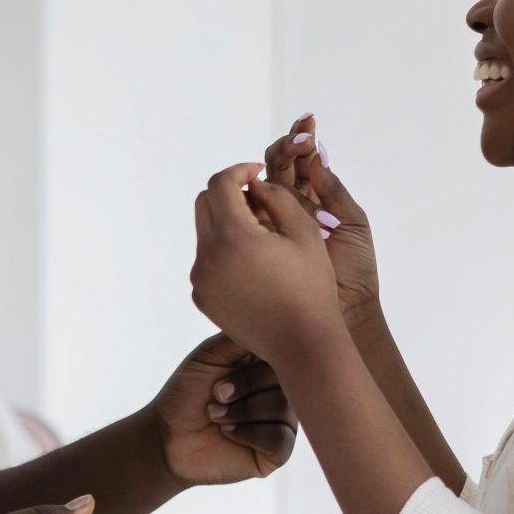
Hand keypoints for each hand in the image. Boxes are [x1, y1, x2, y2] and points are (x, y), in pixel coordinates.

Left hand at [152, 334, 297, 485]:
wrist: (166, 437)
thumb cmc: (187, 394)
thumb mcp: (212, 354)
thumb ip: (243, 336)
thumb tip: (274, 319)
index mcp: (270, 365)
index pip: (287, 350)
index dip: (260, 355)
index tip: (228, 363)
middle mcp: (283, 391)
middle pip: (288, 378)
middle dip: (245, 384)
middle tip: (216, 393)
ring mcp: (283, 421)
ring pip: (283, 408)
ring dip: (242, 410)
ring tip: (216, 414)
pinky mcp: (278, 452)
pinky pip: (279, 438)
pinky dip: (249, 433)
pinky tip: (227, 433)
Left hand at [190, 162, 345, 364]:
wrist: (303, 343)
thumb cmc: (312, 286)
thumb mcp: (304, 231)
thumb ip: (276, 196)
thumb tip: (254, 184)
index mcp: (232, 236)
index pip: (220, 183)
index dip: (239, 170)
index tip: (257, 172)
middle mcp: (207, 256)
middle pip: (204, 204)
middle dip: (228, 194)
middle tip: (258, 201)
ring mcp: (201, 279)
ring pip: (205, 233)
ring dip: (227, 224)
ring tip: (261, 237)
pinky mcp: (202, 297)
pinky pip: (207, 262)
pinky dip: (224, 252)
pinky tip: (254, 265)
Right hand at [264, 114, 378, 329]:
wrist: (348, 311)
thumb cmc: (356, 271)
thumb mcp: (353, 224)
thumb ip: (334, 190)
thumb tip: (316, 152)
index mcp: (315, 199)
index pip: (301, 161)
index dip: (301, 137)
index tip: (308, 119)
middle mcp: (289, 208)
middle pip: (276, 167)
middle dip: (285, 146)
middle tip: (299, 137)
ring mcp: (271, 224)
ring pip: (261, 187)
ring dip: (272, 164)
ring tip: (292, 147)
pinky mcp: (259, 243)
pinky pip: (250, 216)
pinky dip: (252, 196)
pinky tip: (261, 182)